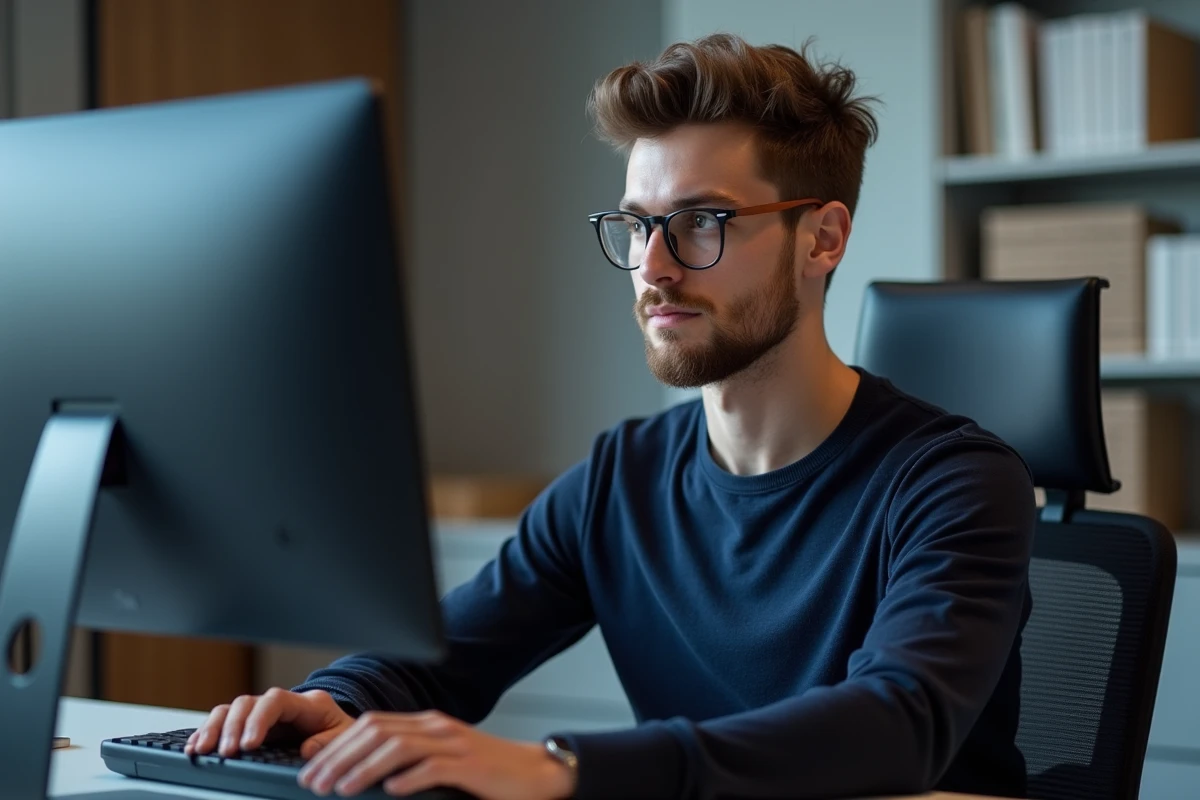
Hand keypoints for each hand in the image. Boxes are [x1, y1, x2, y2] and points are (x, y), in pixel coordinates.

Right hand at [184, 687, 354, 759]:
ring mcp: (267, 714)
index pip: (276, 700)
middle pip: (248, 703)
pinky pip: (226, 722)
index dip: (259, 720)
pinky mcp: (254, 726)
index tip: (249, 744)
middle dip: (231, 727)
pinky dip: (210, 732)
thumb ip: (328, 743)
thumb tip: (306, 749)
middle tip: (223, 752)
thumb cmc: (346, 737)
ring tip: (202, 750)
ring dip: (214, 728)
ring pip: (232, 710)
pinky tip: (197, 746)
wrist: (348, 737)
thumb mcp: (345, 738)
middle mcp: (283, 704)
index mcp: (308, 704)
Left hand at [297, 709, 574, 798]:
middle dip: (339, 756)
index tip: (311, 766)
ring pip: (397, 747)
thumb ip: (411, 761)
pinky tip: (388, 792)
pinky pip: (432, 768)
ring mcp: (454, 744)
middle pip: (376, 732)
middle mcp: (437, 728)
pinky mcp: (470, 766)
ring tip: (339, 789)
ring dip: (363, 768)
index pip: (372, 725)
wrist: (536, 773)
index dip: (337, 744)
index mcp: (428, 725)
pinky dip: (407, 779)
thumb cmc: (488, 774)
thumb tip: (370, 776)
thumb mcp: (444, 761)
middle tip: (314, 781)